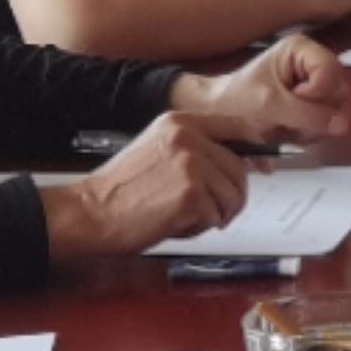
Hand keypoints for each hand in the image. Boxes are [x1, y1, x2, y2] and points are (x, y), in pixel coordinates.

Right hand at [41, 117, 249, 256]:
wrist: (88, 212)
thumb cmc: (119, 190)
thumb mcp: (158, 150)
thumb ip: (195, 148)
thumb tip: (238, 160)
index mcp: (181, 122)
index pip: (237, 127)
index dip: (253, 150)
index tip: (262, 166)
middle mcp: (189, 137)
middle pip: (240, 168)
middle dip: (232, 195)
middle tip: (212, 211)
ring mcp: (192, 165)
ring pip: (232, 195)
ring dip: (214, 215)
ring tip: (183, 217)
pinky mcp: (192, 194)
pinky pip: (216, 216)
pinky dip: (199, 228)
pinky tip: (173, 224)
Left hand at [194, 38, 340, 137]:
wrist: (218, 112)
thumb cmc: (236, 99)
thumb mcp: (270, 105)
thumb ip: (308, 114)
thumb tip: (343, 125)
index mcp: (301, 49)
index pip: (330, 71)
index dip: (316, 93)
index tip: (292, 101)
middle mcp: (312, 61)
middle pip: (337, 90)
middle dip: (316, 113)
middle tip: (289, 119)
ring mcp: (314, 82)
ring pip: (335, 108)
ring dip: (313, 126)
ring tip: (286, 126)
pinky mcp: (313, 101)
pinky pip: (327, 119)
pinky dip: (311, 131)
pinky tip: (291, 130)